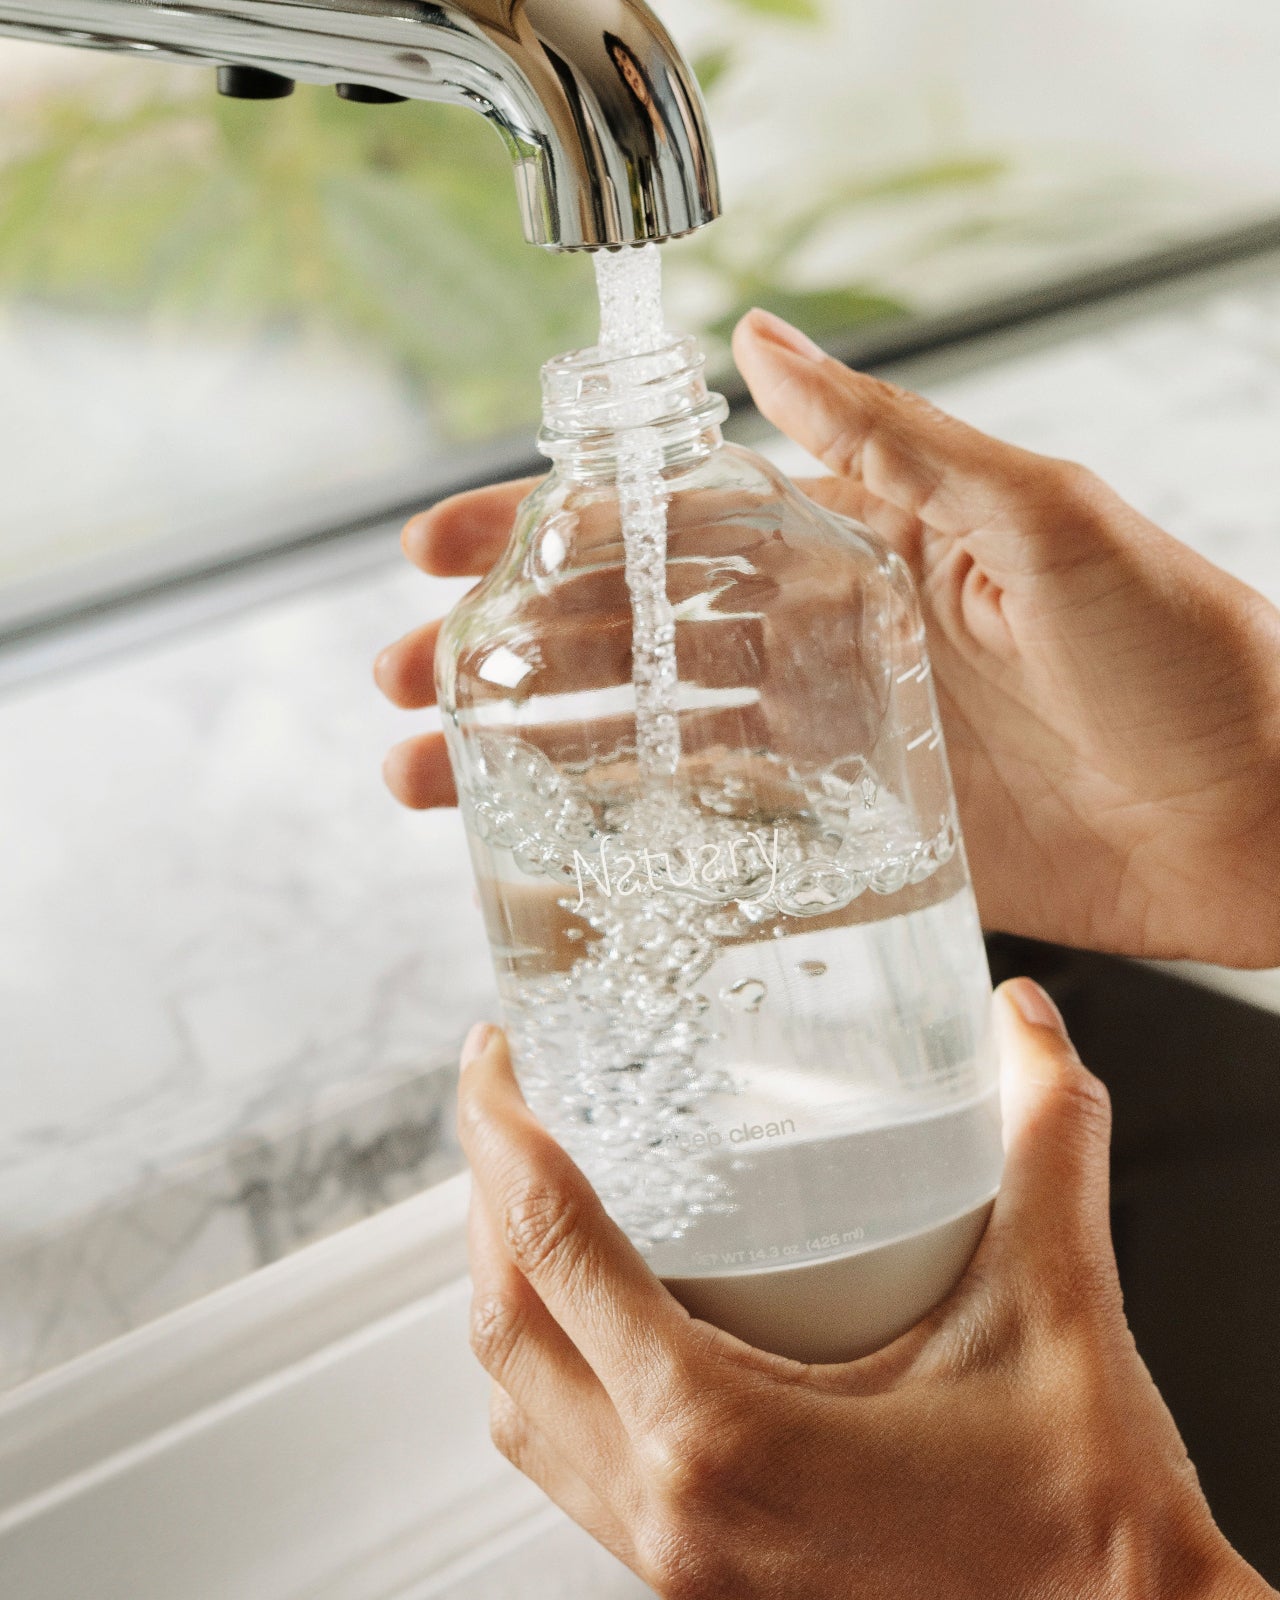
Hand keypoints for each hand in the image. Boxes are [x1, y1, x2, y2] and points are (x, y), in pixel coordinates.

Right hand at [375, 311, 1279, 966]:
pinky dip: (630, 844)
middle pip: (629, 641)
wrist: (1263, 812)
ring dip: (533, 755)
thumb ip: (893, 443)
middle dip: (505, 656)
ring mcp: (831, 748)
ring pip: (648, 743)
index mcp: (855, 546)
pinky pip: (718, 839)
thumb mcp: (1041, 516)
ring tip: (429, 782)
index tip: (444, 550)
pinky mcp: (856, 842)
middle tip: (402, 683)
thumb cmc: (1184, 649)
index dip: (549, 534)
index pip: (671, 526)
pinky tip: (549, 855)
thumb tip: (768, 345)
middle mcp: (826, 642)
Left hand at [457, 987, 1273, 1599]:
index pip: (554, 1248)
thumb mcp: (1061, 1310)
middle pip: (506, 1324)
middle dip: (483, 1196)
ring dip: (507, 1287)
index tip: (494, 1052)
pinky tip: (601, 1319)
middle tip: (509, 1099)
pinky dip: (550, 1370)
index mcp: (722, 1436)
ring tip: (531, 1194)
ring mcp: (672, 1558)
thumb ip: (1046, 1144)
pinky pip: (566, 1463)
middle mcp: (670, 1508)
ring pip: (519, 1406)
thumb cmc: (1082, 1529)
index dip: (504, 1132)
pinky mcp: (695, 1580)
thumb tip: (1023, 1022)